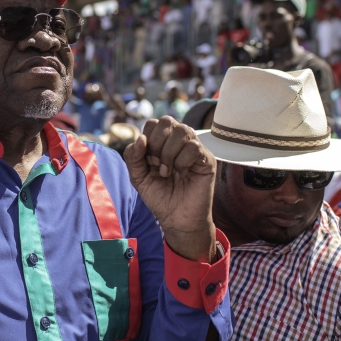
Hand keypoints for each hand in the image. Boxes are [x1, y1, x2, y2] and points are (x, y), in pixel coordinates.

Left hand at [124, 117, 216, 260]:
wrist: (176, 219)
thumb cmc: (159, 197)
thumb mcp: (138, 177)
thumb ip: (133, 157)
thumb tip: (140, 138)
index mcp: (163, 142)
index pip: (153, 123)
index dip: (147, 139)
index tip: (147, 161)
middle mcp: (179, 142)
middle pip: (167, 121)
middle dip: (157, 143)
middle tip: (157, 164)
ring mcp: (195, 149)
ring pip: (182, 130)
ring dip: (169, 152)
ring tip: (168, 171)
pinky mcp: (207, 159)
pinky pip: (194, 146)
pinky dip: (182, 161)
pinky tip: (182, 173)